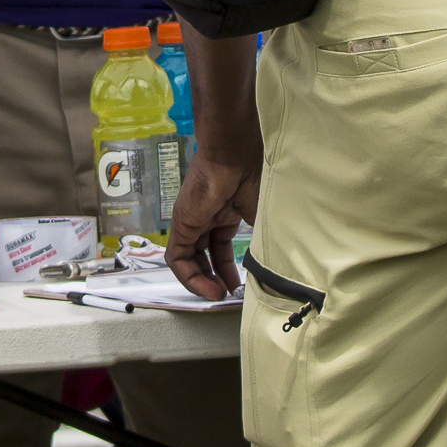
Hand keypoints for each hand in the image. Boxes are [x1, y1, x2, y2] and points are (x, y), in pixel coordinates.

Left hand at [166, 147, 261, 301]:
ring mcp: (191, 219)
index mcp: (224, 210)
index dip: (228, 268)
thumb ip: (261, 238)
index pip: (220, 246)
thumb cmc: (252, 172)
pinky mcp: (180, 222)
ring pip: (188, 259)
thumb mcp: (262, 213)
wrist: (234, 151)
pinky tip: (207, 288)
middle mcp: (205, 215)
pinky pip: (177, 257)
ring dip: (201, 282)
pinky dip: (190, 277)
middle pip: (203, 254)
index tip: (239, 283)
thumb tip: (269, 263)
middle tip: (226, 293)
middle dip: (214, 277)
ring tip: (218, 295)